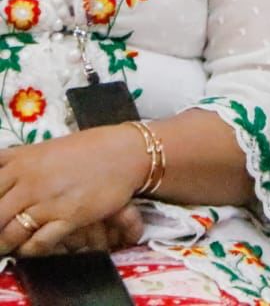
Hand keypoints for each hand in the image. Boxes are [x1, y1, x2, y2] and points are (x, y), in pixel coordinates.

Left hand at [0, 126, 144, 255]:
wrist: (126, 152)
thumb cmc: (87, 149)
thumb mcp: (44, 149)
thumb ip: (15, 163)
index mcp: (20, 162)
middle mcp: (28, 181)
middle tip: (0, 235)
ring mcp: (47, 200)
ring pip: (9, 233)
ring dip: (5, 243)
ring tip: (8, 246)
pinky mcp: (68, 217)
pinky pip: (37, 243)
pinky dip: (29, 249)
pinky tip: (31, 246)